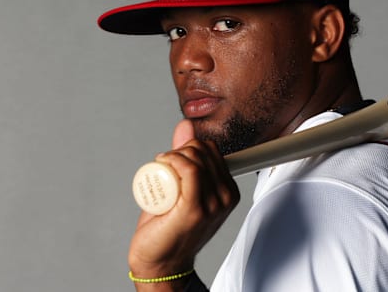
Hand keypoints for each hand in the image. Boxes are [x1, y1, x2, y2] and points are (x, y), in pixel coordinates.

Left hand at [128, 120, 239, 281]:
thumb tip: (186, 126)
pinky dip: (174, 161)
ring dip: (173, 156)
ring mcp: (212, 204)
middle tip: (165, 166)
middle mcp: (225, 197)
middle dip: (181, 150)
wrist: (160, 261)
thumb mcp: (179, 185)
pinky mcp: (195, 209)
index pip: (213, 151)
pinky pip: (189, 170)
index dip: (192, 148)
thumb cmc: (168, 228)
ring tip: (162, 170)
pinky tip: (163, 165)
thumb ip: (184, 156)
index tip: (177, 157)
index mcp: (227, 191)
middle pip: (204, 151)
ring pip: (196, 158)